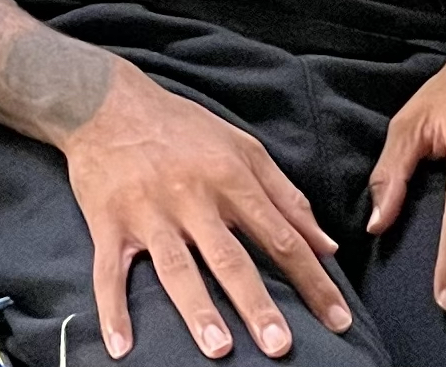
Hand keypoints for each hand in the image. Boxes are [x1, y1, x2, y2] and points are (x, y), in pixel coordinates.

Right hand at [61, 61, 354, 358]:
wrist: (108, 103)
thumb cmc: (184, 129)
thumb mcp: (242, 148)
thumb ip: (286, 196)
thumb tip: (327, 245)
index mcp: (230, 176)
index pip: (279, 234)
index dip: (311, 278)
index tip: (337, 319)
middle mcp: (191, 196)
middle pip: (229, 256)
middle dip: (256, 301)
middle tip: (280, 345)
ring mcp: (148, 212)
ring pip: (176, 266)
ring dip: (196, 308)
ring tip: (218, 348)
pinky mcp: (108, 222)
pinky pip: (108, 270)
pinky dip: (113, 308)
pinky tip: (121, 345)